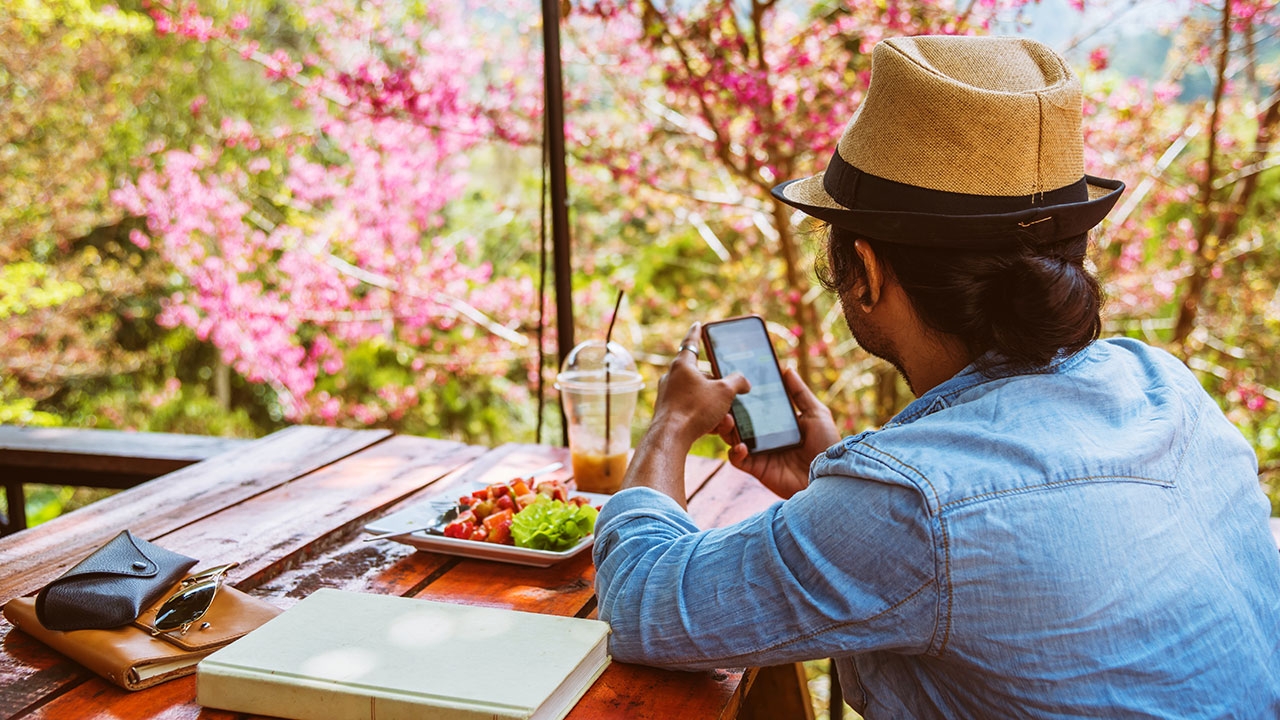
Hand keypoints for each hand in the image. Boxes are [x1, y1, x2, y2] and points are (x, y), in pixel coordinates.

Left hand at [650, 323, 750, 450]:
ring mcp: (668, 395)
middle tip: (731, 398)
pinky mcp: (669, 413)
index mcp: (682, 365)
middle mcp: (672, 377)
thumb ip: (737, 381)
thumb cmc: (694, 409)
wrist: (671, 438)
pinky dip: (705, 418)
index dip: (698, 333)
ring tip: (724, 421)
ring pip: (699, 397)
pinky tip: (713, 430)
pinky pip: (692, 411)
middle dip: (719, 389)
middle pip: (701, 376)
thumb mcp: (724, 392)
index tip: (698, 325)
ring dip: (715, 408)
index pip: (691, 342)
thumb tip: (744, 382)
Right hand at [714, 365, 838, 498]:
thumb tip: (786, 369)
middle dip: (729, 411)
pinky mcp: (757, 468)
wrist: (830, 476)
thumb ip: (800, 393)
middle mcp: (766, 436)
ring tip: (727, 419)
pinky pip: (737, 459)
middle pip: (740, 421)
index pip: (756, 407)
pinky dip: (734, 451)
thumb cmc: (827, 444)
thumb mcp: (817, 413)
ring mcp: (760, 452)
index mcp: (778, 422)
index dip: (743, 397)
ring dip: (727, 428)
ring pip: (733, 437)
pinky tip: (741, 445)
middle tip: (724, 401)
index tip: (734, 383)